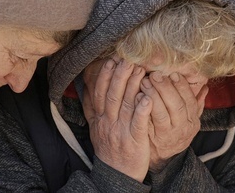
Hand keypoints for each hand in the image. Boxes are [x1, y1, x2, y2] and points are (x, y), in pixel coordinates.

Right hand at [83, 58, 151, 181]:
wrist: (116, 175)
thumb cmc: (110, 148)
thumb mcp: (96, 128)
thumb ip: (92, 108)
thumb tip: (87, 88)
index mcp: (99, 119)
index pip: (100, 94)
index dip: (104, 76)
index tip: (111, 61)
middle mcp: (108, 123)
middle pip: (112, 95)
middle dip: (119, 76)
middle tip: (127, 59)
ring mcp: (121, 132)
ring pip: (125, 105)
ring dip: (132, 86)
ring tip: (140, 70)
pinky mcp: (134, 141)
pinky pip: (138, 123)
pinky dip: (142, 110)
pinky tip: (147, 97)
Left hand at [140, 72, 208, 171]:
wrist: (162, 155)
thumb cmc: (174, 130)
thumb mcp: (188, 118)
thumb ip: (195, 103)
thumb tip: (204, 86)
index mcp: (192, 120)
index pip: (190, 101)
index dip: (182, 87)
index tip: (173, 74)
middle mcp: (182, 128)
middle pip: (176, 106)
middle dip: (166, 88)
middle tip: (155, 75)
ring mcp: (166, 134)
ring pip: (162, 114)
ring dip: (153, 96)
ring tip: (144, 81)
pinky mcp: (152, 138)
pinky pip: (148, 122)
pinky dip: (143, 108)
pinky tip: (137, 96)